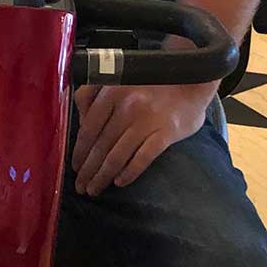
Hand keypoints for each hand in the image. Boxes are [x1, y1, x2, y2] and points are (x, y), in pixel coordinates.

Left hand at [72, 79, 216, 195]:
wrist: (191, 78)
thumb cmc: (150, 82)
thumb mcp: (116, 78)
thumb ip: (92, 93)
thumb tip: (81, 120)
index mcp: (112, 92)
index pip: (89, 129)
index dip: (79, 152)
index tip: (74, 167)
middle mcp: (128, 107)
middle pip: (101, 146)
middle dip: (88, 170)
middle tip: (81, 187)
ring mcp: (148, 120)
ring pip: (118, 155)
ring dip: (103, 176)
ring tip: (95, 189)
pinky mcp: (166, 132)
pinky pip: (143, 158)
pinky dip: (129, 172)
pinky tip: (120, 182)